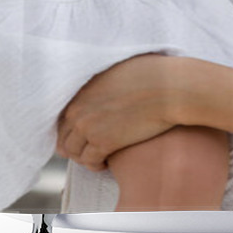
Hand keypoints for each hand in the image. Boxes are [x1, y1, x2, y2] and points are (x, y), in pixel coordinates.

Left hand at [56, 54, 208, 170]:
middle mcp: (78, 108)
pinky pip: (88, 162)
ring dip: (84, 156)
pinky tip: (106, 162)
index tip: (85, 132)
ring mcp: (88, 126)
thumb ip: (102, 80)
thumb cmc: (153, 74)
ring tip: (98, 156)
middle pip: (63, 137)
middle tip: (91, 148)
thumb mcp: (118, 68)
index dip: (73, 127)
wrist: (168, 88)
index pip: (64, 116)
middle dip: (76, 145)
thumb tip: (107, 84)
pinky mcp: (102, 143)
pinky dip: (95, 165)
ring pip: (73, 152)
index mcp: (81, 88)